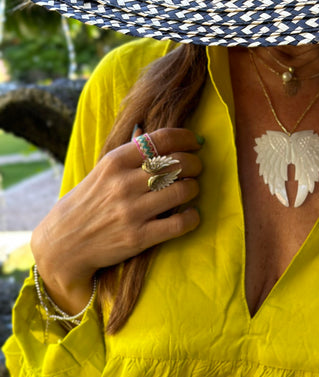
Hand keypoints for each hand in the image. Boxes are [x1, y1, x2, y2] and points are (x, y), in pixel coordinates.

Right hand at [31, 128, 202, 313]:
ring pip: (182, 191)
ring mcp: (131, 211)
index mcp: (114, 162)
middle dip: (194, 163)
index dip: (185, 138)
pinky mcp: (138, 237)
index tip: (195, 142)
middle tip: (196, 168)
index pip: (160, 139)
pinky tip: (191, 214)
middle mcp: (123, 184)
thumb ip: (127, 155)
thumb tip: (148, 132)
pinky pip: (179, 224)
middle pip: (176, 164)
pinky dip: (192, 217)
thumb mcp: (100, 172)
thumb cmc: (87, 204)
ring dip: (194, 188)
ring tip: (191, 189)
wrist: (63, 244)